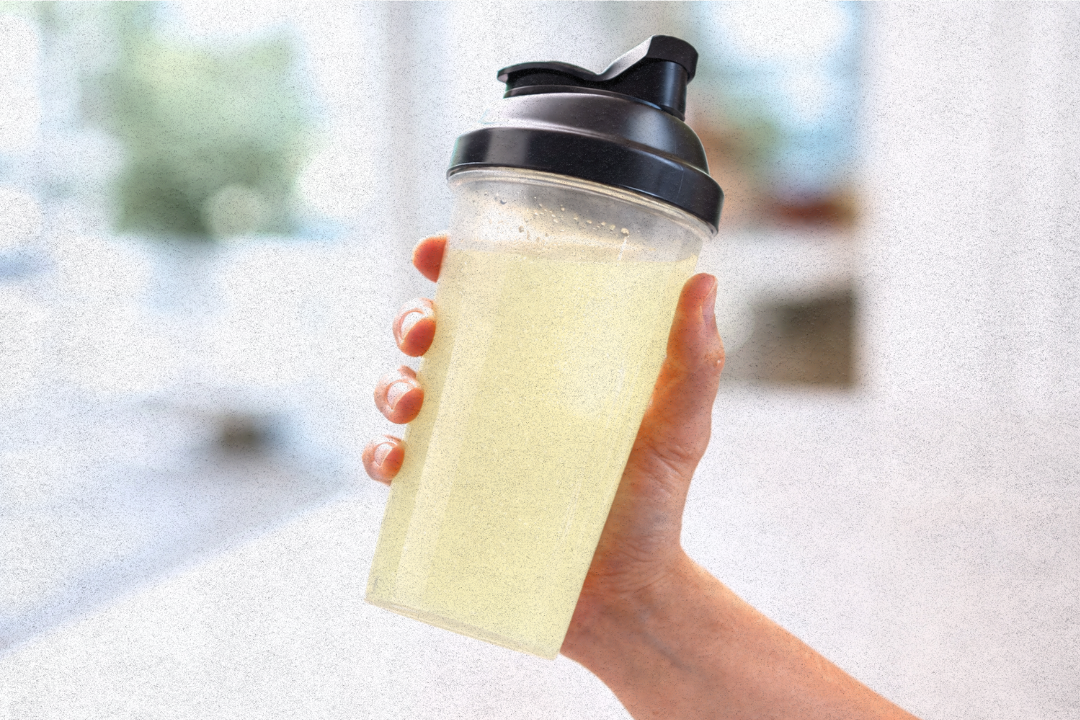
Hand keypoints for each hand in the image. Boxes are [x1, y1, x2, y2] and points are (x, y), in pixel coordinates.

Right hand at [363, 234, 723, 659]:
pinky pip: (395, 468)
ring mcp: (468, 446)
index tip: (435, 251)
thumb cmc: (654, 498)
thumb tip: (705, 281)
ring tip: (412, 400)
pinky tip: (395, 460)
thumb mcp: (680, 425)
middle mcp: (498, 394)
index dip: (452, 266)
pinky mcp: (448, 496)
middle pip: (434, 338)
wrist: (630, 591)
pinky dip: (380, 457)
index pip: (490, 297)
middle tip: (424, 330)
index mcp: (543, 361)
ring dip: (390, 385)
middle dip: (411, 320)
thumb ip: (694, 359)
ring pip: (401, 394)